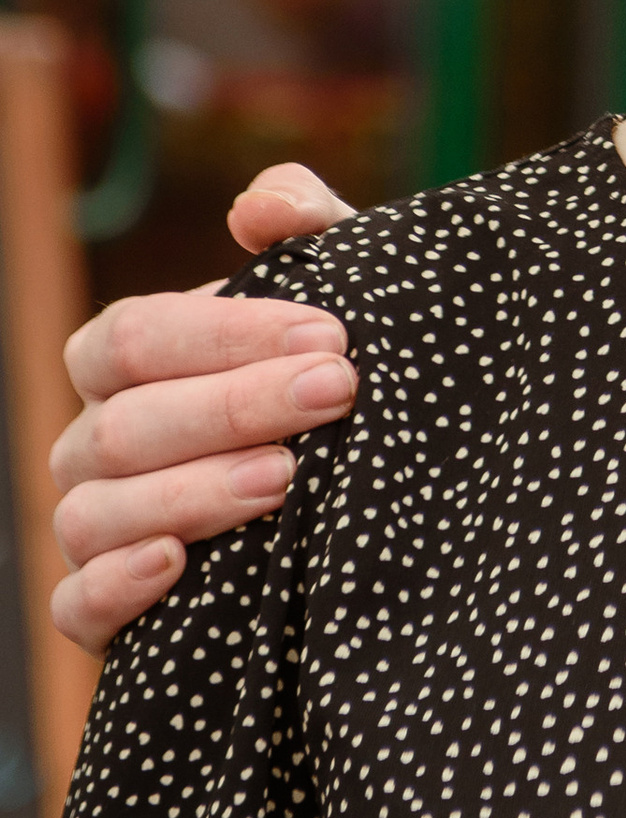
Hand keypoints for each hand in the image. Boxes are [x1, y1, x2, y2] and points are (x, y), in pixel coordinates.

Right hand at [50, 165, 359, 650]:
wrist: (357, 492)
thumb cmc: (326, 372)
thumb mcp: (335, 296)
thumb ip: (307, 226)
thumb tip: (261, 206)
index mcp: (126, 359)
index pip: (138, 336)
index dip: (228, 333)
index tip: (330, 334)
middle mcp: (93, 440)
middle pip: (127, 422)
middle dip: (235, 406)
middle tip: (334, 393)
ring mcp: (89, 526)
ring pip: (97, 513)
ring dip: (194, 493)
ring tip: (286, 479)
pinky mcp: (101, 611)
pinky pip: (75, 607)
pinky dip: (118, 586)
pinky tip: (177, 563)